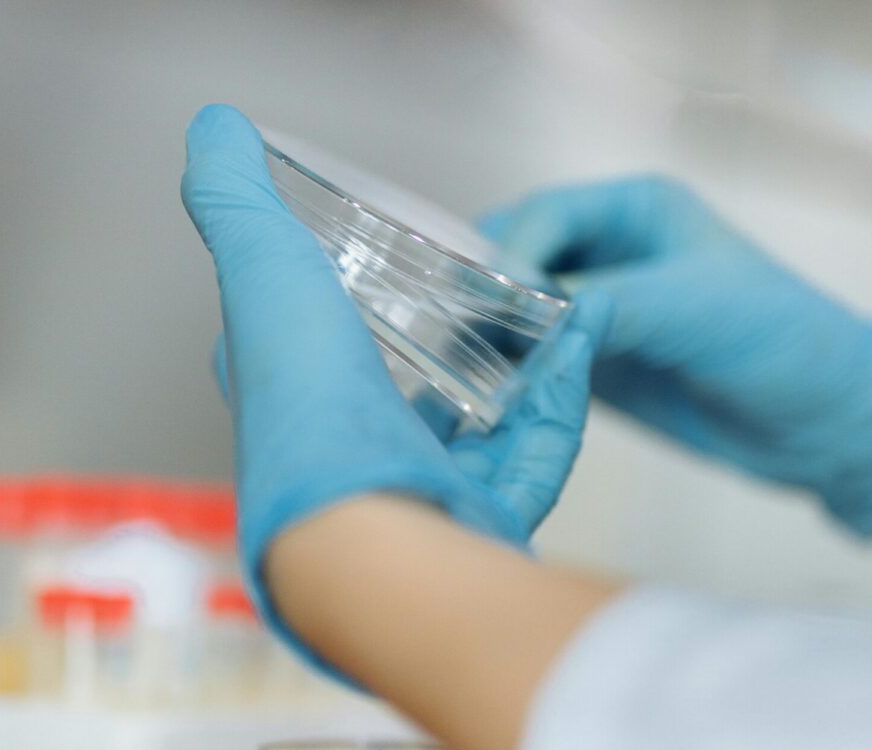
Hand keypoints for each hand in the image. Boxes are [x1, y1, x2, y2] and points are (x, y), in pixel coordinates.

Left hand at [181, 104, 610, 672]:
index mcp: (295, 401)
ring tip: (547, 317)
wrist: (365, 526)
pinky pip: (533, 459)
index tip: (376, 260)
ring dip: (515, 375)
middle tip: (483, 288)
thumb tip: (213, 129)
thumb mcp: (264, 272)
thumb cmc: (310, 400)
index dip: (333, 304)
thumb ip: (236, 204)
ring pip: (475, 433)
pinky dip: (558, 408)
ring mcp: (419, 493)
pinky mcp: (481, 520)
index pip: (309, 346)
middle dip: (443, 344)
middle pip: (400, 392)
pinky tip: (576, 354)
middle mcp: (351, 454)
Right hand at [481, 177, 871, 532]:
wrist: (821, 425)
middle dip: (488, 288)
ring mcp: (593, 308)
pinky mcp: (589, 360)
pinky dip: (506, 367)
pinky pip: (530, 354)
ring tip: (463, 362)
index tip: (492, 300)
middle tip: (459, 329)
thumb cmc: (781, 341)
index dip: (512, 253)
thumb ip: (612, 303)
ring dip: (488, 330)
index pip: (546, 217)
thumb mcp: (697, 308)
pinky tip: (489, 386)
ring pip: (514, 307)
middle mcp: (604, 251)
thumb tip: (525, 312)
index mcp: (633, 210)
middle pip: (517, 256)